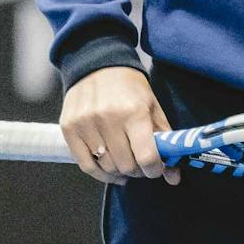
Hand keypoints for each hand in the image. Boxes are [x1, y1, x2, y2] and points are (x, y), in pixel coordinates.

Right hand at [58, 65, 174, 185]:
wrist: (97, 65)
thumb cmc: (130, 89)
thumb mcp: (153, 109)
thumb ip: (165, 143)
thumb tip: (174, 178)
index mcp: (134, 112)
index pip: (146, 157)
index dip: (154, 169)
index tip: (156, 168)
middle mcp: (108, 118)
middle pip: (126, 166)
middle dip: (138, 170)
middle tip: (140, 163)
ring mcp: (85, 124)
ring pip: (106, 167)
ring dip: (119, 172)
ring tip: (125, 163)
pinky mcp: (69, 128)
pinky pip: (85, 165)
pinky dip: (100, 173)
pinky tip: (109, 171)